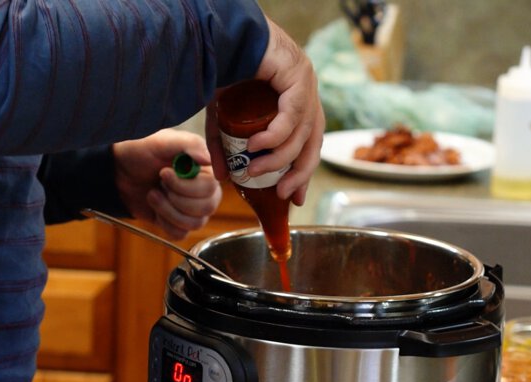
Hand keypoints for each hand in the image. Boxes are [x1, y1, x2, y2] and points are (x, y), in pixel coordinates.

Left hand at [113, 129, 221, 239]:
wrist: (119, 173)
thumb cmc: (141, 152)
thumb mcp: (163, 141)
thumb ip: (189, 145)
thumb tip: (209, 159)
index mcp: (205, 169)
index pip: (210, 187)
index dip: (185, 185)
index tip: (164, 173)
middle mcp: (204, 190)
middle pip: (206, 207)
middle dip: (176, 198)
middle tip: (159, 184)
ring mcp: (193, 209)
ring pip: (195, 223)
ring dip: (167, 210)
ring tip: (153, 194)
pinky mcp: (179, 224)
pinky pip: (181, 233)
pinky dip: (164, 223)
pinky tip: (155, 207)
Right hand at [206, 16, 324, 205]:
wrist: (218, 36)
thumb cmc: (221, 71)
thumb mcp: (222, 119)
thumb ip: (222, 147)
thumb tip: (222, 178)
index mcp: (296, 100)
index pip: (308, 143)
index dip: (302, 172)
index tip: (293, 197)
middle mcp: (306, 92)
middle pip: (312, 142)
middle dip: (299, 172)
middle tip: (283, 194)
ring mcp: (306, 82)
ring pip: (302, 132)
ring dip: (278, 158)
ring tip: (254, 171)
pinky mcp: (298, 74)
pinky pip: (292, 114)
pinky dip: (276, 135)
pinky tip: (257, 146)